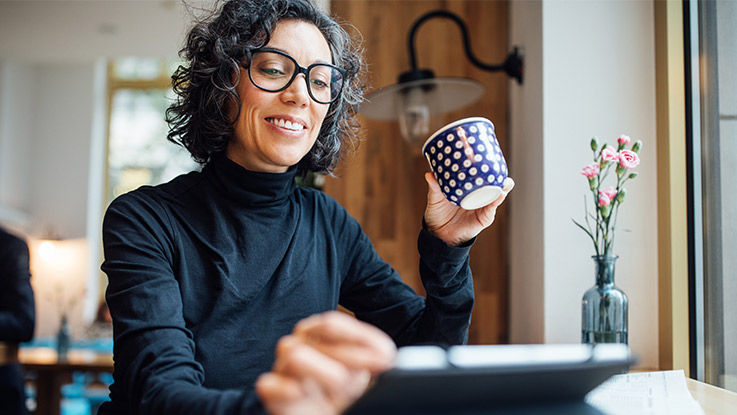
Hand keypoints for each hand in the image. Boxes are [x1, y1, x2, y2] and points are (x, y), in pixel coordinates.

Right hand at [256, 311, 395, 414]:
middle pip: (316, 340)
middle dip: (352, 356)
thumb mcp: (364, 370)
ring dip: (325, 372)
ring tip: (341, 390)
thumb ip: (374, 357)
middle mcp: (297, 344)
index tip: (386, 356)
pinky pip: (269, 384)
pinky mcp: (272, 395)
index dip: (360, 338)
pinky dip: (286, 389)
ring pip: (295, 355)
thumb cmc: (342, 391)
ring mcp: (282, 369)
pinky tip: (302, 394)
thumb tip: (390, 357)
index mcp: (316, 333)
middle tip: (371, 375)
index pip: (331, 324)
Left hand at [423, 172, 514, 245]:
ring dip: (503, 187)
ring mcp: (483, 207)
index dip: (488, 168)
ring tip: (505, 181)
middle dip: (500, 176)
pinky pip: (492, 208)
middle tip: (500, 168)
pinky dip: (496, 201)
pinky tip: (499, 194)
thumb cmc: (438, 214)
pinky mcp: (484, 218)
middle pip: (494, 184)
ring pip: (497, 195)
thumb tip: (430, 174)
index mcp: (468, 189)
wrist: (438, 234)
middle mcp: (478, 196)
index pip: (481, 176)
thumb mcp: (435, 199)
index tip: (491, 157)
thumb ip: (434, 187)